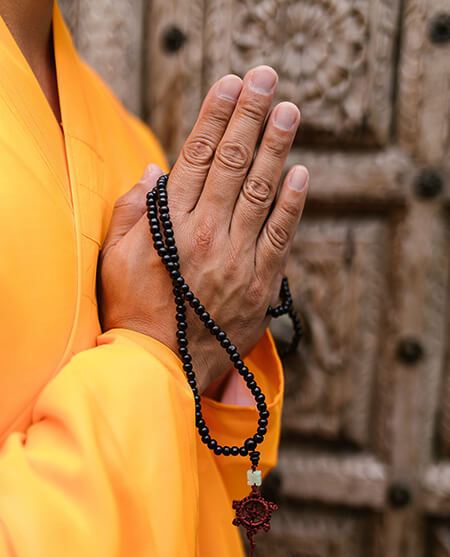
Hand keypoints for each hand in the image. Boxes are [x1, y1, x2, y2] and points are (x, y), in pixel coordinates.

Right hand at [99, 66, 308, 391]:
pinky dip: (291, 204)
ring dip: (276, 148)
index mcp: (170, 226)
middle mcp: (207, 236)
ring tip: (288, 111)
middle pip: (232, 164)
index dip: (214, 117)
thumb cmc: (134, 311)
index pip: (196, 158)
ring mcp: (237, 261)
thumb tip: (154, 172)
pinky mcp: (260, 286)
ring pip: (260, 193)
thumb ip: (130, 213)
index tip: (228, 85)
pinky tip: (301, 173)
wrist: (161, 368)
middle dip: (249, 116)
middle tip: (264, 78)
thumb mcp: (113, 260)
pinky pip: (280, 237)